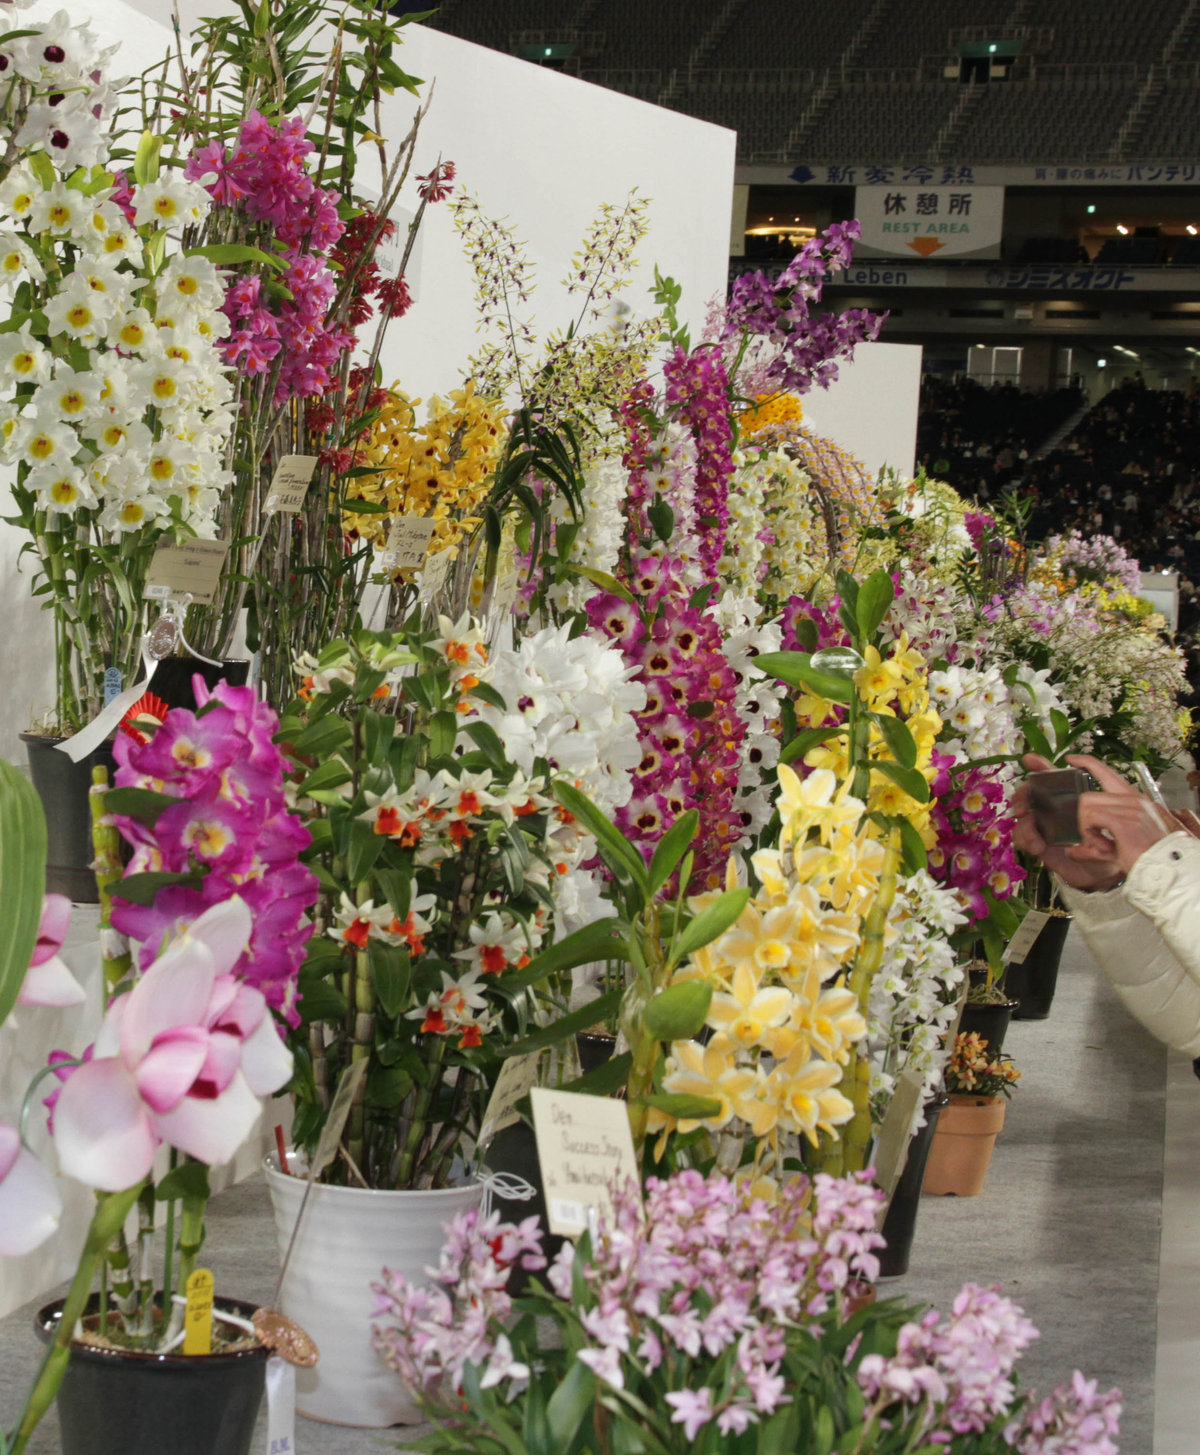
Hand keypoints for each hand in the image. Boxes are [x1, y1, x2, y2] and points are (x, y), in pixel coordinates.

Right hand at [1012, 754, 1123, 891]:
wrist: (1105, 874)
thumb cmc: (1109, 843)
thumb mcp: (1110, 821)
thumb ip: (1102, 807)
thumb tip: (1093, 798)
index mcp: (1069, 799)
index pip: (1051, 778)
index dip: (1039, 766)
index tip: (1029, 759)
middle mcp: (1053, 810)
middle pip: (1028, 794)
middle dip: (1021, 796)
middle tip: (1023, 807)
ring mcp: (1044, 827)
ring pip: (1022, 816)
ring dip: (1025, 825)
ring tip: (1035, 838)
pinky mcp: (1039, 844)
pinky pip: (1022, 837)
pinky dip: (1027, 840)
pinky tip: (1038, 847)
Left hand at [1061, 753, 1178, 877]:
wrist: (1163, 868)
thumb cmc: (1145, 857)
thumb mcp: (1117, 846)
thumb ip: (1093, 845)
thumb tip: (1071, 851)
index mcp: (1133, 800)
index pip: (1107, 773)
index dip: (1087, 762)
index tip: (1072, 759)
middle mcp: (1133, 799)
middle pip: (1088, 797)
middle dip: (1083, 820)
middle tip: (1094, 838)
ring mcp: (1130, 808)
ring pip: (1087, 807)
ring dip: (1087, 829)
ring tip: (1101, 844)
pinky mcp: (1124, 820)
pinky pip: (1092, 818)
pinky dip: (1090, 833)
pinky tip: (1103, 844)